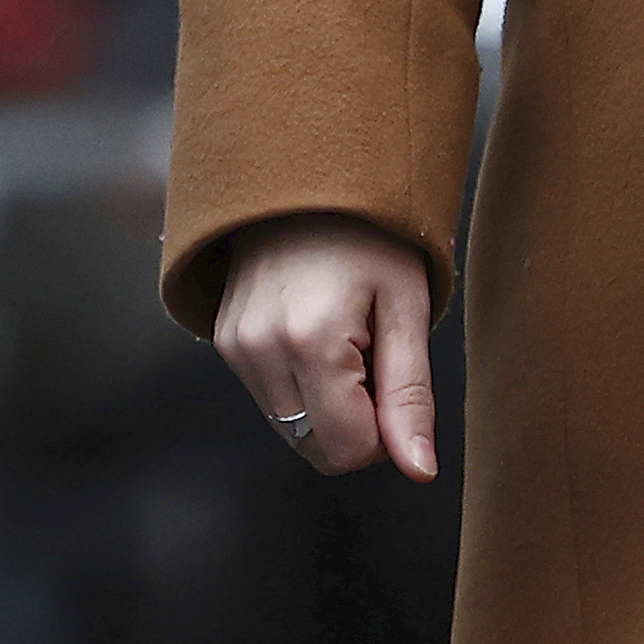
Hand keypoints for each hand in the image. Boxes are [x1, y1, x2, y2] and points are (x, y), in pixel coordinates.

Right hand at [210, 211, 442, 480]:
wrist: (309, 174)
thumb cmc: (371, 233)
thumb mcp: (407, 308)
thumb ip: (410, 396)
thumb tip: (418, 470)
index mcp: (309, 341)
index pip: (346, 450)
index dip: (383, 433)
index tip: (393, 376)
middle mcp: (258, 348)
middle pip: (316, 446)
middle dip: (354, 419)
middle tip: (370, 353)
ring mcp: (234, 344)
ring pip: (293, 427)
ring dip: (327, 402)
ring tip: (343, 335)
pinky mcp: (224, 339)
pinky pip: (271, 398)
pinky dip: (301, 383)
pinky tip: (315, 332)